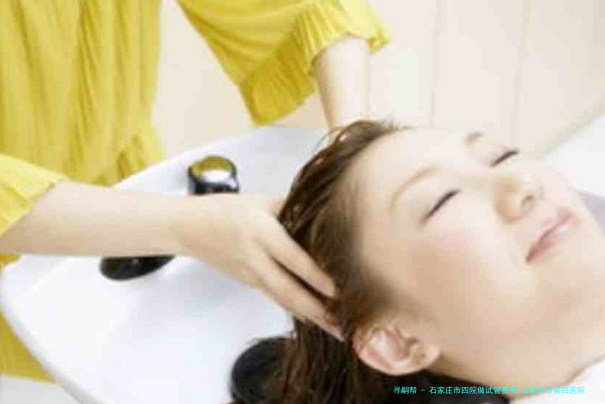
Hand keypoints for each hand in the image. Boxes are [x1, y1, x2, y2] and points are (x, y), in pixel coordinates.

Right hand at [173, 193, 342, 340]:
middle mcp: (256, 258)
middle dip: (316, 310)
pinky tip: (311, 318)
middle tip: (340, 324)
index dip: (317, 277)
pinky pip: (275, 297)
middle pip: (288, 290)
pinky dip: (294, 308)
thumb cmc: (225, 210)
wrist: (189, 228)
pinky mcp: (248, 282)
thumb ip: (293, 208)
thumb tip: (325, 215)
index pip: (294, 259)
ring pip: (283, 299)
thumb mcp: (262, 201)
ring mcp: (250, 274)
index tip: (340, 290)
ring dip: (309, 316)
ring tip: (333, 329)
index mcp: (262, 233)